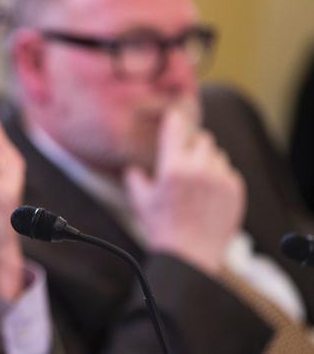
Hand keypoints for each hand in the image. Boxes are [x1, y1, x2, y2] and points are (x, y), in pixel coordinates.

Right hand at [124, 100, 244, 274]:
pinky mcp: (235, 191)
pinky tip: (209, 193)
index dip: (176, 117)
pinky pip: (230, 172)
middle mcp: (199, 169)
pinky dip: (221, 177)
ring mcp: (220, 180)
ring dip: (208, 161)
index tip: (176, 112)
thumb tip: (133, 169)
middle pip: (203, 138)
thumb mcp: (140, 201)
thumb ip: (135, 179)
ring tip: (198, 179)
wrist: (190, 256)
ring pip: (217, 155)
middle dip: (193, 145)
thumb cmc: (162, 229)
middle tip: (185, 159)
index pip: (176, 127)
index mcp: (173, 168)